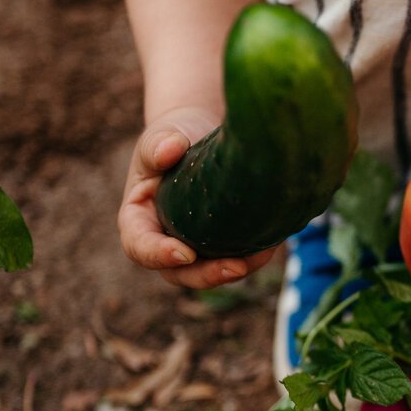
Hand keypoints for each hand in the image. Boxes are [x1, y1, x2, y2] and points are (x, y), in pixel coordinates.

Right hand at [119, 106, 275, 287]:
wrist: (201, 136)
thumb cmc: (174, 137)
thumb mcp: (161, 135)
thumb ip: (157, 144)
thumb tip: (171, 149)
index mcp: (139, 220)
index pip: (140, 246)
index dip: (159, 255)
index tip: (184, 253)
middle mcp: (164, 241)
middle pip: (179, 272)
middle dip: (206, 275)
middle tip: (234, 268)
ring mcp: (195, 247)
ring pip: (211, 271)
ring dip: (236, 270)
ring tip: (261, 255)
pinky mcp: (222, 244)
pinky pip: (236, 259)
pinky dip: (253, 256)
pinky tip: (271, 244)